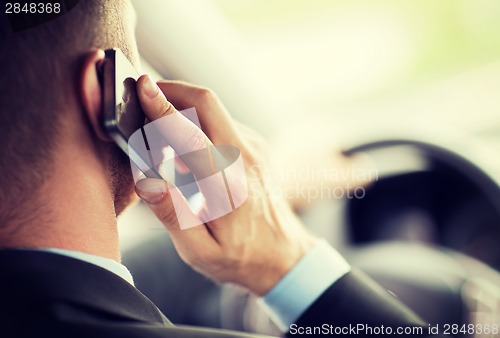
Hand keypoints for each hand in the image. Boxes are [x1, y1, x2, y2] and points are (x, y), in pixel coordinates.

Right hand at [134, 75, 316, 294]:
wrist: (282, 254)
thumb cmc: (239, 257)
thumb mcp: (199, 251)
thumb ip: (172, 214)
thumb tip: (146, 179)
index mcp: (228, 185)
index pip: (191, 135)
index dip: (162, 108)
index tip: (140, 86)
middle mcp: (245, 158)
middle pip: (206, 102)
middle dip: (172, 90)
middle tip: (144, 96)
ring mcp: (255, 148)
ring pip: (213, 110)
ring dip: (183, 110)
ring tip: (163, 141)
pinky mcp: (255, 146)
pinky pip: (221, 122)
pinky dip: (198, 125)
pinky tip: (188, 155)